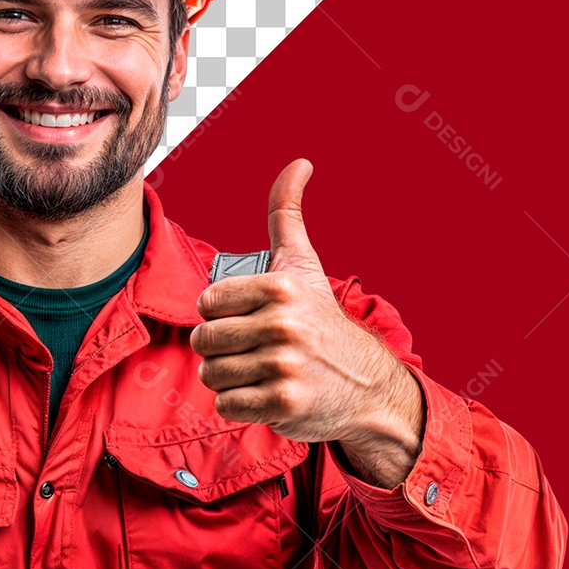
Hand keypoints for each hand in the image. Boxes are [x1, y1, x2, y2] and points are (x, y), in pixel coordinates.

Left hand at [190, 160, 422, 480]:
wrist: (365, 381)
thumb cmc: (321, 318)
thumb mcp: (303, 263)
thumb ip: (287, 214)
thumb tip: (298, 163)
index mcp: (278, 287)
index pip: (206, 304)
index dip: (218, 315)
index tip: (245, 319)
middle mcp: (281, 325)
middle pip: (204, 342)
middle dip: (220, 350)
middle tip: (251, 350)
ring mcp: (283, 366)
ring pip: (212, 374)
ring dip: (229, 378)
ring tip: (259, 371)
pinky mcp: (283, 403)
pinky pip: (226, 405)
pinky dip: (240, 404)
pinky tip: (265, 393)